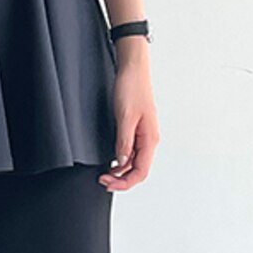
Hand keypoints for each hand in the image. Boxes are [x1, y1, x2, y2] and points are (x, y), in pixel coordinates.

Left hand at [99, 63, 157, 190]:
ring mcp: (143, 135)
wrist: (133, 70)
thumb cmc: (132, 88)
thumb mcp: (125, 117)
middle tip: (103, 180)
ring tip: (105, 173)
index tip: (108, 182)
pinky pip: (131, 151)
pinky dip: (121, 160)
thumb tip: (121, 162)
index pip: (141, 171)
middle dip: (121, 179)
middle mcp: (149, 139)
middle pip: (138, 170)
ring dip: (120, 171)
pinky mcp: (136, 129)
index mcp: (150, 138)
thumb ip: (124, 142)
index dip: (124, 182)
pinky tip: (111, 160)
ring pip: (134, 162)